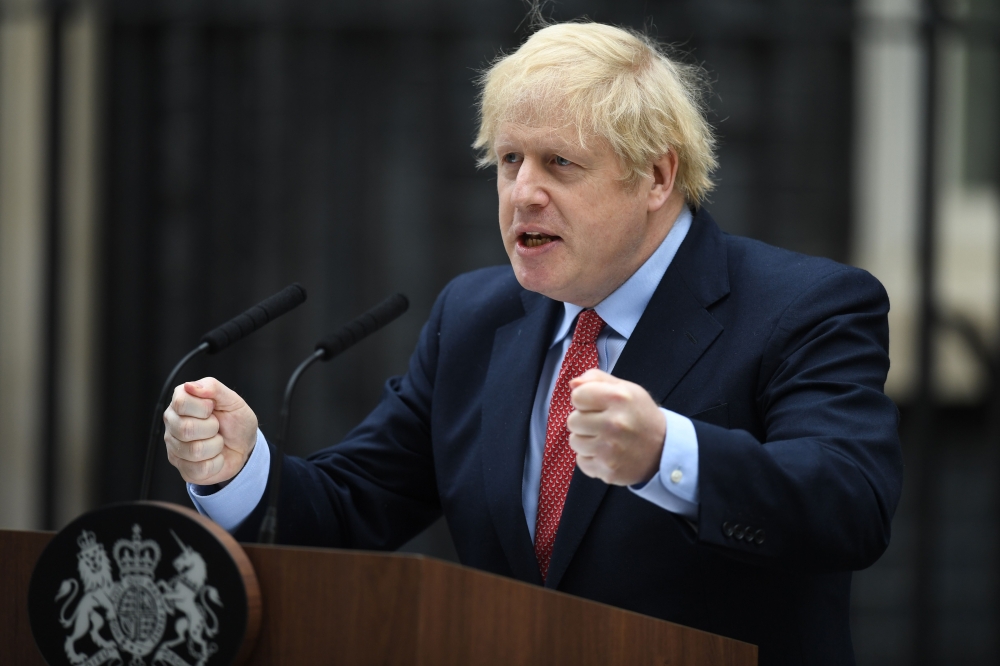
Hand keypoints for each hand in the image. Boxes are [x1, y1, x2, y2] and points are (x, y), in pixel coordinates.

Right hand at [163, 377, 257, 484]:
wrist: (244, 446)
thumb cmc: (236, 422)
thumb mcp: (232, 401)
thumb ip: (213, 388)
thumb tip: (190, 386)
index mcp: (181, 402)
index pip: (180, 403)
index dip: (204, 408)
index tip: (213, 409)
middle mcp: (173, 423)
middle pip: (185, 428)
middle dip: (212, 428)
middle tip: (217, 427)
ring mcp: (175, 447)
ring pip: (194, 451)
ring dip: (216, 446)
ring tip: (216, 441)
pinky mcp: (183, 468)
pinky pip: (200, 468)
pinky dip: (216, 462)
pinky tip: (215, 456)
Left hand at [566, 369, 665, 485]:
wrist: (664, 448)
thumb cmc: (640, 414)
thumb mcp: (625, 389)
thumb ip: (597, 379)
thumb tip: (573, 384)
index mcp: (618, 398)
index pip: (577, 396)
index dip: (584, 400)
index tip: (595, 405)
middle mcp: (614, 424)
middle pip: (572, 421)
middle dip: (583, 421)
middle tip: (601, 423)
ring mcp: (610, 450)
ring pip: (574, 442)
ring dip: (585, 440)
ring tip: (603, 438)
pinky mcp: (608, 470)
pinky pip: (581, 461)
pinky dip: (590, 458)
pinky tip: (606, 453)